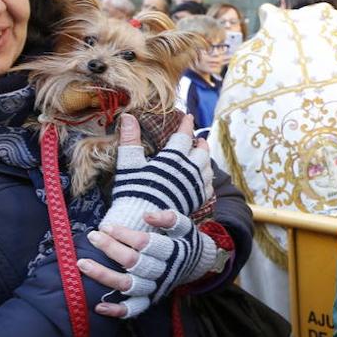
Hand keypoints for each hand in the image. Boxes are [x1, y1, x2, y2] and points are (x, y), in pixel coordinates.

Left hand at [81, 210, 221, 318]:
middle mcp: (163, 271)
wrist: (197, 265)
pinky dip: (116, 310)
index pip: (145, 244)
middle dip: (110, 249)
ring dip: (103, 276)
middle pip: (133, 263)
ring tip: (82, 264)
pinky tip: (98, 306)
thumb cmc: (184, 241)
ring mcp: (155, 287)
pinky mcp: (150, 300)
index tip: (107, 226)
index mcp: (172, 252)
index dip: (124, 234)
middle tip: (93, 237)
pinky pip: (133, 309)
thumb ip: (169, 218)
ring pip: (127, 285)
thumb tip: (147, 216)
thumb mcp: (184, 226)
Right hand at [100, 114, 212, 232]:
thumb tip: (128, 116)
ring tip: (201, 155)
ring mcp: (195, 185)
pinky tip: (201, 178)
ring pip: (207, 167)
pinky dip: (206, 178)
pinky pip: (208, 185)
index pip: (184, 136)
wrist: (142, 220)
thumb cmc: (133, 191)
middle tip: (197, 139)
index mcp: (174, 158)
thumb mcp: (130, 164)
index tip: (189, 117)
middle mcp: (189, 170)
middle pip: (202, 151)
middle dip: (200, 143)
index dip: (187, 125)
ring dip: (205, 159)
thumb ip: (130, 140)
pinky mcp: (197, 199)